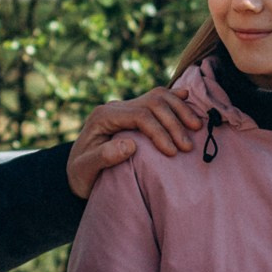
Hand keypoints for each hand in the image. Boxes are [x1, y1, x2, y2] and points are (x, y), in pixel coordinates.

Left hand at [67, 88, 203, 197]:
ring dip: (180, 109)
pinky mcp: (133, 110)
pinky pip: (157, 97)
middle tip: (187, 147)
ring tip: (196, 127)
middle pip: (153, 103)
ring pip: (158, 96)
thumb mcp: (84, 170)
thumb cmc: (81, 174)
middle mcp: (115, 106)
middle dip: (174, 123)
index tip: (172, 152)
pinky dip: (174, 98)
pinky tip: (188, 99)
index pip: (139, 115)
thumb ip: (103, 157)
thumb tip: (130, 145)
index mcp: (103, 116)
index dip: (160, 131)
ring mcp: (125, 106)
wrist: (76, 171)